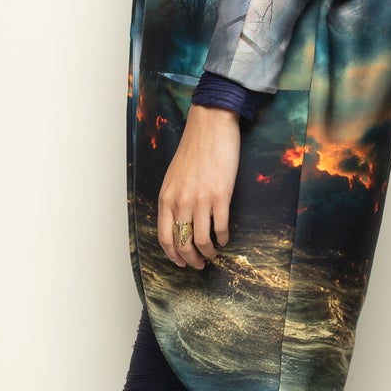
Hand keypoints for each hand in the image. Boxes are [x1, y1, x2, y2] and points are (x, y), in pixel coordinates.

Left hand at [158, 103, 240, 269]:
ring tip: (214, 254)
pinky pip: (221, 228)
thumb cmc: (193, 149)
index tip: (181, 262)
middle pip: (182, 243)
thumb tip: (180, 222)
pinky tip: (225, 239)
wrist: (210, 125)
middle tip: (199, 264)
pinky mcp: (220, 196)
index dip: (172, 255)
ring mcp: (200, 200)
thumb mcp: (173, 176)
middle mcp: (180, 202)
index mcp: (166, 198)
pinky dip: (223, 238)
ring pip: (202, 240)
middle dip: (191, 259)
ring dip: (209, 253)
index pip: (164, 237)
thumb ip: (173, 199)